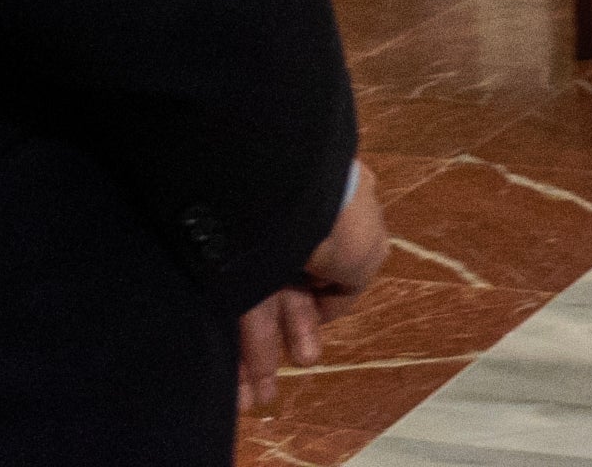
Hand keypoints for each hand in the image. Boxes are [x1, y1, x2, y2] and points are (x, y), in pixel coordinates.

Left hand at [239, 166, 387, 412]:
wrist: (284, 195)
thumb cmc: (340, 222)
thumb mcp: (370, 255)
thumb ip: (351, 286)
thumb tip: (329, 306)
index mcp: (330, 220)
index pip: (324, 273)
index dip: (319, 313)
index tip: (312, 345)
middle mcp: (289, 233)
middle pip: (290, 297)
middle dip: (292, 338)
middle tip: (291, 372)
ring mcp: (254, 249)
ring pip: (259, 312)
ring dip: (259, 358)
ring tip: (259, 397)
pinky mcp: (222, 266)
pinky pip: (233, 311)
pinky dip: (237, 349)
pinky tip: (239, 384)